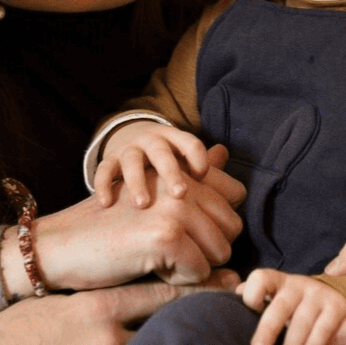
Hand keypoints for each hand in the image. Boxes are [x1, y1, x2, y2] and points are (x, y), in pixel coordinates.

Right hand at [0, 161, 243, 293]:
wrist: (62, 245)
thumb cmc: (110, 227)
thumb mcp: (154, 197)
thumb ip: (191, 176)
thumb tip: (223, 151)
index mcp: (182, 170)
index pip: (236, 197)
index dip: (214, 225)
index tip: (183, 231)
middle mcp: (183, 182)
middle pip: (233, 229)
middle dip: (207, 249)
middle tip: (166, 249)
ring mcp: (175, 207)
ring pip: (221, 253)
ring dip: (193, 267)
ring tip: (156, 257)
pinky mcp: (166, 236)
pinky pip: (200, 272)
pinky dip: (178, 280)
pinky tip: (148, 267)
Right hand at [0, 278, 232, 344]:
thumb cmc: (3, 341)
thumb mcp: (52, 306)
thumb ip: (95, 301)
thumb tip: (134, 297)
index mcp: (95, 307)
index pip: (165, 294)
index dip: (202, 291)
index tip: (233, 287)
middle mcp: (103, 342)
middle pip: (174, 334)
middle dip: (207, 332)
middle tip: (241, 328)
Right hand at [94, 121, 221, 207]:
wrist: (125, 145)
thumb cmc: (163, 167)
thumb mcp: (183, 164)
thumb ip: (208, 176)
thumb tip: (240, 191)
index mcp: (175, 140)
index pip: (189, 143)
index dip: (197, 155)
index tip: (203, 174)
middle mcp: (152, 142)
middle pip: (162, 153)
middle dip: (171, 172)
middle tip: (181, 195)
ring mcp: (128, 151)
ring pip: (132, 162)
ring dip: (138, 181)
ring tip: (144, 204)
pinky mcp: (108, 162)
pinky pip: (105, 171)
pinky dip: (105, 185)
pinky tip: (107, 203)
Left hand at [237, 269, 345, 344]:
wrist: (334, 296)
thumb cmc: (293, 304)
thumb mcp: (275, 297)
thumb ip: (254, 297)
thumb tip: (233, 296)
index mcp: (278, 281)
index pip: (261, 279)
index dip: (252, 294)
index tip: (250, 311)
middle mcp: (298, 285)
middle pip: (281, 305)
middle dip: (268, 328)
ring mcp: (318, 295)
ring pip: (302, 320)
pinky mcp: (337, 307)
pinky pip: (325, 327)